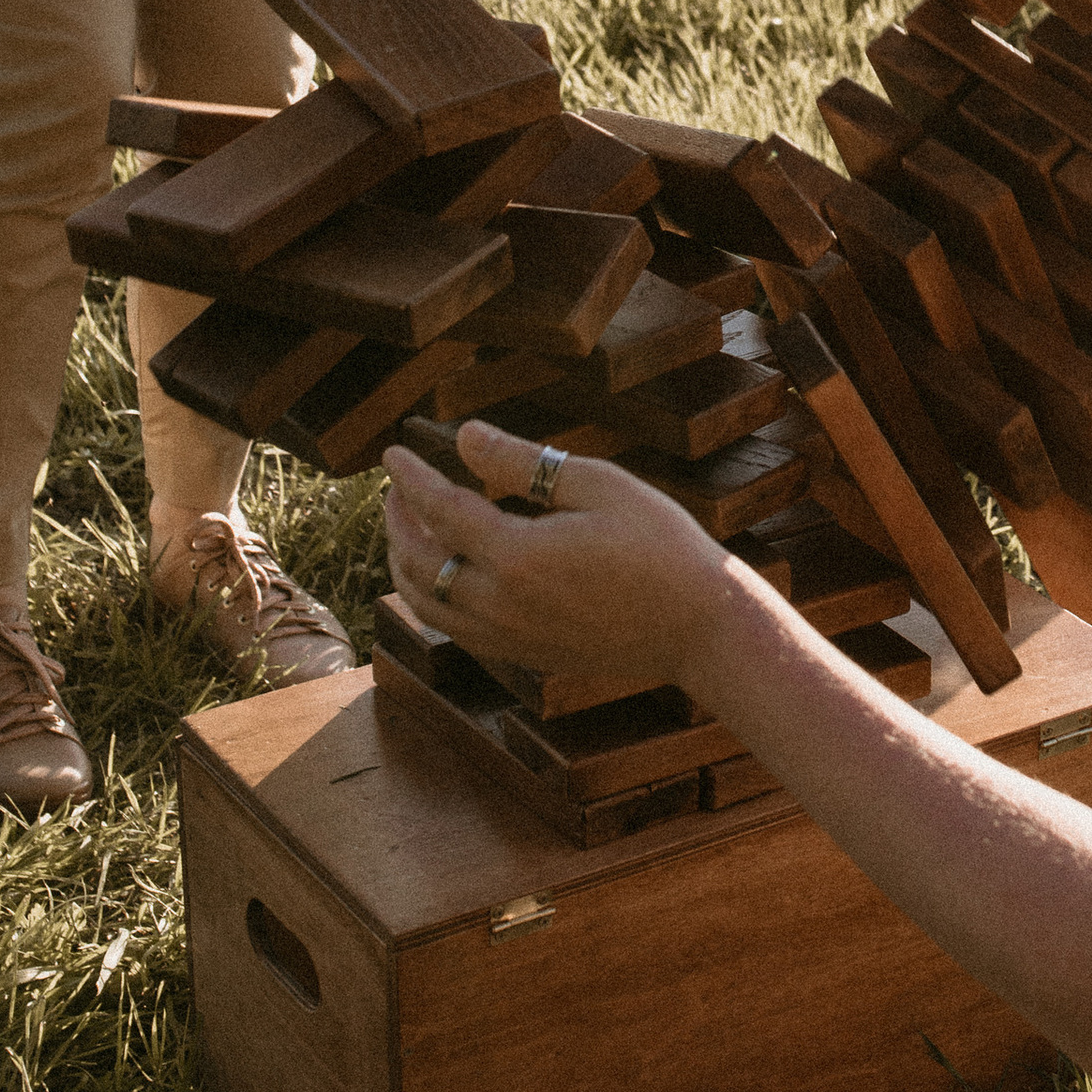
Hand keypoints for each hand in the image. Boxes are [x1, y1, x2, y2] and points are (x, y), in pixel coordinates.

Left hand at [383, 421, 730, 686]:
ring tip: (410, 530)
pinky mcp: (523, 656)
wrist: (700, 629)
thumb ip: (523, 462)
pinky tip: (447, 573)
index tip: (391, 452)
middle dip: (397, 521)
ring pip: (427, 605)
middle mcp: (501, 604)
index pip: (438, 510)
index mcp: (518, 556)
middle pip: (417, 563)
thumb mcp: (599, 485)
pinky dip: (433, 597)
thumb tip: (465, 435)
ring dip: (406, 564)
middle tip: (396, 489)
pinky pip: (454, 628)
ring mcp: (509, 637)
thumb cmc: (660, 545)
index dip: (409, 478)